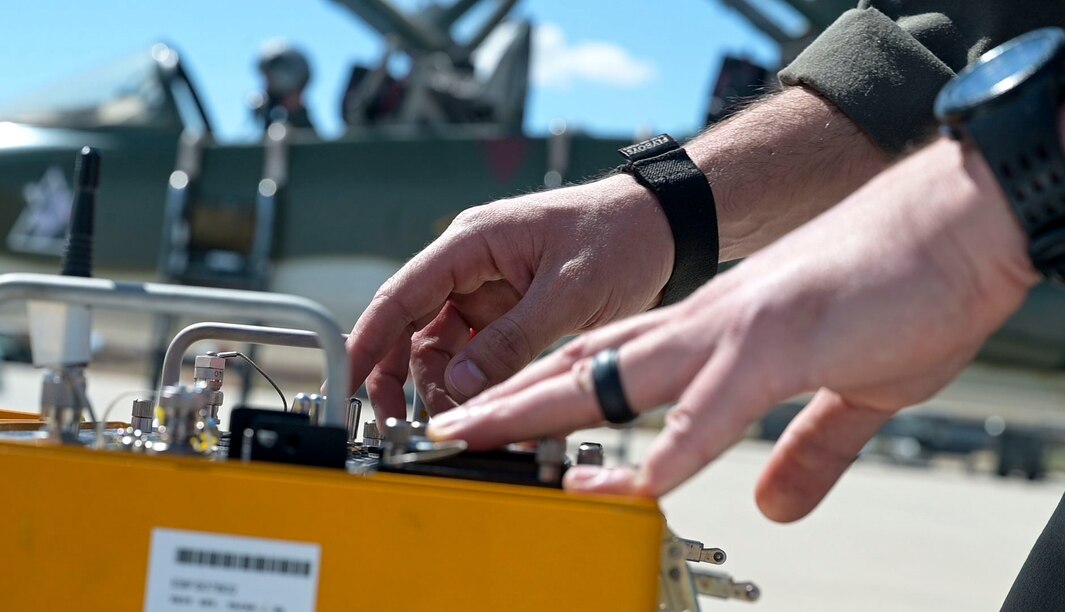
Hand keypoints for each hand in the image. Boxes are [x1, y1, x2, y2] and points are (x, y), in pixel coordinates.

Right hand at [345, 173, 674, 421]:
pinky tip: (483, 408)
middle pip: (413, 327)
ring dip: (443, 385)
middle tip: (398, 422)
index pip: (402, 294)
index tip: (347, 381)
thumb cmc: (619, 236)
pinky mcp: (510, 312)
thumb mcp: (567, 293)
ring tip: (457, 420)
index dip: (369, 341)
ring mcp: (490, 291)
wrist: (665, 229)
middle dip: (400, 375)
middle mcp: (471, 266)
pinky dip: (475, 382)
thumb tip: (458, 386)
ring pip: (443, 347)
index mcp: (472, 242)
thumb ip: (510, 341)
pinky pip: (478, 353)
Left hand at [427, 138, 1038, 520]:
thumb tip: (772, 503)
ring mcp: (737, 328)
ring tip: (481, 436)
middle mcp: (706, 324)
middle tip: (448, 427)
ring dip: (547, 410)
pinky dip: (677, 446)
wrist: (963, 221)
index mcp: (714, 332)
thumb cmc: (905, 292)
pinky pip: (716, 403)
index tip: (506, 425)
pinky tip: (640, 483)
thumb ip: (805, 449)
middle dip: (513, 401)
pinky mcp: (784, 337)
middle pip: (587, 366)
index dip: (551, 394)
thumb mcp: (851, 391)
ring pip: (619, 374)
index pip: (612, 363)